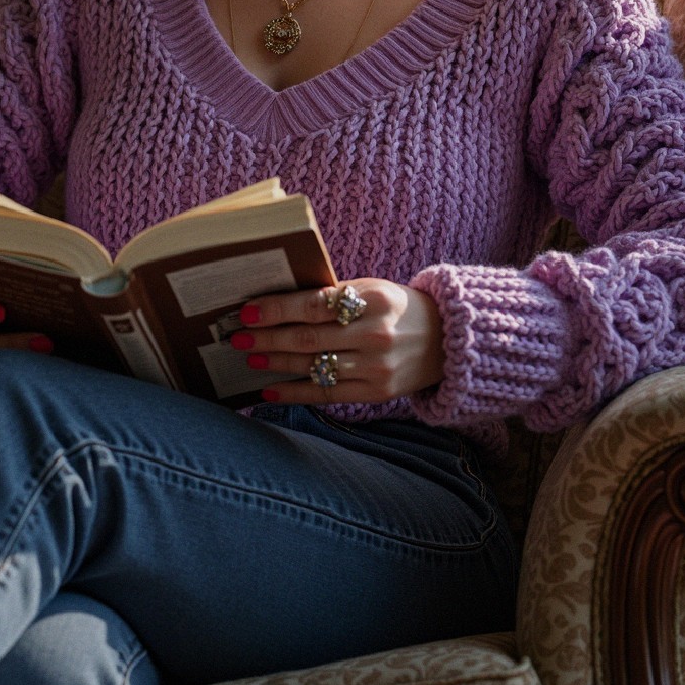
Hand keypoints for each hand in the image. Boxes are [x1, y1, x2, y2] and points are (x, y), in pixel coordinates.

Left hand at [230, 279, 443, 405]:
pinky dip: (294, 392)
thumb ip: (332, 297)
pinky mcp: (375, 393)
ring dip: (276, 363)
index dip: (278, 309)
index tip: (248, 311)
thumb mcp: (371, 290)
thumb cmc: (396, 307)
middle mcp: (375, 334)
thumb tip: (277, 304)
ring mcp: (376, 367)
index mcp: (373, 299)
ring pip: (314, 366)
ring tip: (249, 359)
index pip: (315, 305)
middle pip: (309, 337)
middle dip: (268, 337)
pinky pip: (326, 394)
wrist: (446, 339)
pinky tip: (269, 389)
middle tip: (237, 337)